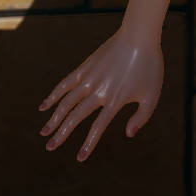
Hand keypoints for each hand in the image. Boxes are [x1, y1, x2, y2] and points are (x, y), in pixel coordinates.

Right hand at [38, 28, 162, 160]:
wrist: (139, 37)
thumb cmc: (149, 67)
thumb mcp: (152, 96)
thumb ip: (141, 117)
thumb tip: (128, 134)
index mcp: (115, 100)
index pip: (97, 127)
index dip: (88, 144)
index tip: (79, 158)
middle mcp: (98, 91)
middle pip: (75, 117)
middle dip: (61, 134)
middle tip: (49, 147)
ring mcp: (89, 78)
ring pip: (66, 102)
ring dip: (53, 118)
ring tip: (44, 132)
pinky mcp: (85, 67)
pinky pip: (65, 84)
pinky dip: (54, 95)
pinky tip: (44, 106)